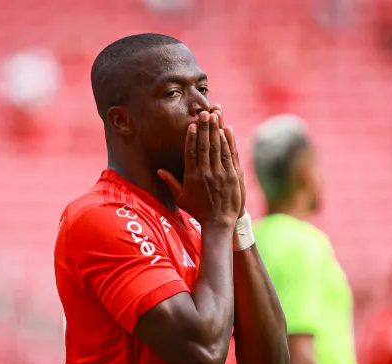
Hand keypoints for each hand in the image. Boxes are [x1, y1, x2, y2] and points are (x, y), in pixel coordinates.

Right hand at [158, 111, 241, 227]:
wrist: (219, 222)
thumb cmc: (198, 210)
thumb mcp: (181, 198)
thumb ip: (170, 182)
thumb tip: (158, 170)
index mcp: (192, 177)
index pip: (191, 152)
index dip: (192, 137)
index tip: (192, 125)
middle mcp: (206, 173)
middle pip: (205, 146)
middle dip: (205, 128)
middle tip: (205, 113)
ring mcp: (220, 174)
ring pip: (218, 147)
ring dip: (216, 130)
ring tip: (216, 115)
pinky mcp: (233, 175)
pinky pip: (229, 155)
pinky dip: (228, 141)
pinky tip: (227, 129)